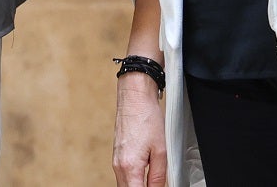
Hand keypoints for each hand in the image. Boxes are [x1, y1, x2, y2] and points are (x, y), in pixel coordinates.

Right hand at [112, 68, 167, 186]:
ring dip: (137, 186)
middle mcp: (119, 166)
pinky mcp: (116, 155)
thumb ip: (158, 177)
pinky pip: (123, 176)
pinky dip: (133, 180)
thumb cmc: (146, 117)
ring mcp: (116, 160)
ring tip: (150, 181)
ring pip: (124, 185)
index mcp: (130, 166)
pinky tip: (143, 177)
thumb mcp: (161, 151)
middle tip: (155, 184)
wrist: (134, 97)